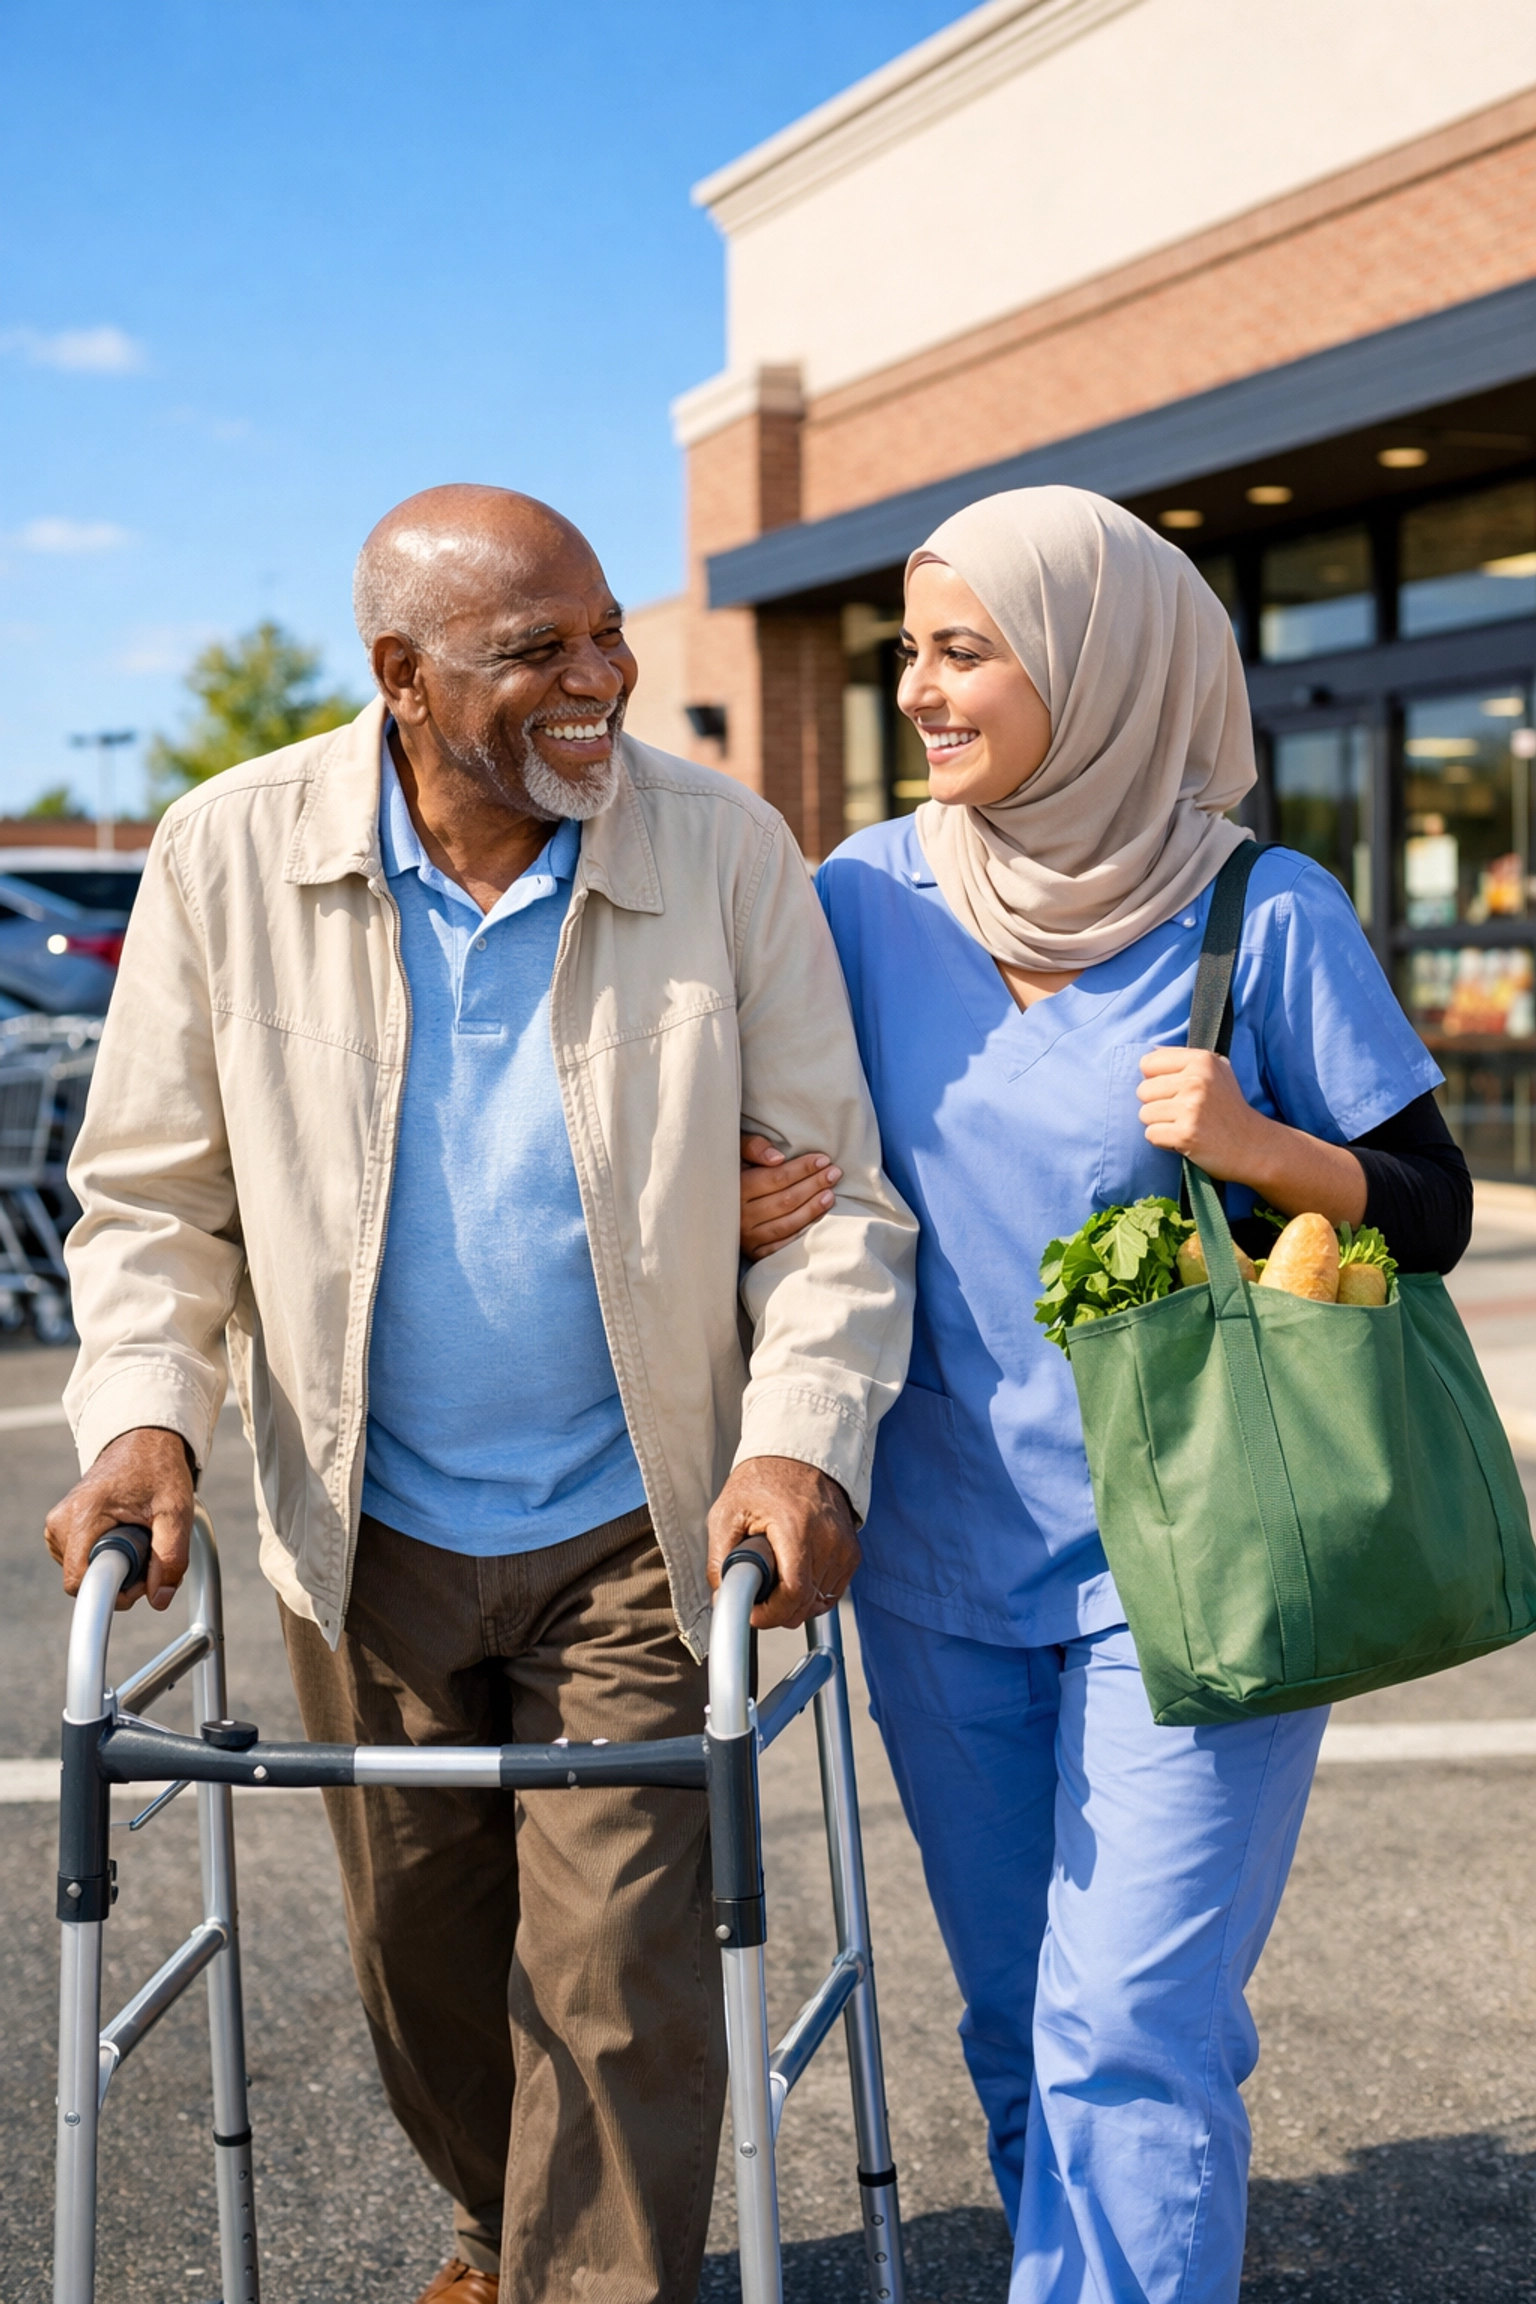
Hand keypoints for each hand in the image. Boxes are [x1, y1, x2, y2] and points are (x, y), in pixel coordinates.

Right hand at [46, 1427, 195, 1612]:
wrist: (142, 1442)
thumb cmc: (158, 1470)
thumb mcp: (176, 1510)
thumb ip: (171, 1557)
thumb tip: (159, 1600)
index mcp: (83, 1515)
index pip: (81, 1581)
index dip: (116, 1591)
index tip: (144, 1577)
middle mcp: (61, 1522)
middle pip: (87, 1579)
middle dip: (123, 1576)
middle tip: (150, 1550)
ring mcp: (58, 1526)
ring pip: (86, 1572)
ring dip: (118, 1566)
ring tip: (138, 1535)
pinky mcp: (62, 1529)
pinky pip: (84, 1562)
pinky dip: (108, 1557)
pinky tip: (124, 1535)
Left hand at [707, 1455, 859, 1630]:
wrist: (798, 1457)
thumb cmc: (762, 1482)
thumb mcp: (726, 1514)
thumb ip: (719, 1560)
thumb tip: (721, 1598)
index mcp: (796, 1528)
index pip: (794, 1594)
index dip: (770, 1614)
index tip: (753, 1613)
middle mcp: (827, 1539)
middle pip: (806, 1604)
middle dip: (778, 1610)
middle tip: (758, 1594)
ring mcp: (844, 1547)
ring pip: (819, 1603)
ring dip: (796, 1602)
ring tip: (777, 1575)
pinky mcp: (852, 1553)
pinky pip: (832, 1592)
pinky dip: (812, 1593)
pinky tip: (795, 1574)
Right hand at [740, 1133, 839, 1262]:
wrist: (709, 1206)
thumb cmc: (731, 1171)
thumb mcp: (734, 1151)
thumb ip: (753, 1147)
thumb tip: (778, 1158)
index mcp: (735, 1188)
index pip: (777, 1178)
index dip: (803, 1168)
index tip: (823, 1159)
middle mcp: (740, 1215)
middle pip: (786, 1200)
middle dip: (814, 1185)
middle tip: (834, 1173)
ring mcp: (747, 1237)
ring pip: (788, 1223)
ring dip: (813, 1208)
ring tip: (831, 1194)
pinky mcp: (755, 1252)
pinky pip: (783, 1245)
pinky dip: (803, 1232)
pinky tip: (818, 1219)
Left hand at [1137, 1047, 1367, 1224]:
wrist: (1254, 1146)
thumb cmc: (1229, 1108)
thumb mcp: (1217, 1072)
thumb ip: (1185, 1059)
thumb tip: (1151, 1049)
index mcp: (1201, 1060)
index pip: (1147, 1063)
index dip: (1155, 1080)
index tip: (1175, 1092)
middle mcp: (1196, 1080)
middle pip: (1143, 1090)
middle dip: (1157, 1105)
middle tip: (1183, 1113)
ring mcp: (1191, 1107)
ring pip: (1144, 1114)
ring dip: (1160, 1124)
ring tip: (1185, 1126)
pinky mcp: (1186, 1134)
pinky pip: (1151, 1135)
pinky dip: (1164, 1141)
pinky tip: (1185, 1140)